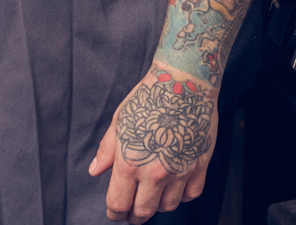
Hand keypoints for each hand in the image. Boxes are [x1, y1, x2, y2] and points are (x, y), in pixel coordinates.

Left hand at [90, 66, 218, 222]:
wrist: (183, 83)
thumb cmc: (147, 99)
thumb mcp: (119, 121)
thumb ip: (107, 151)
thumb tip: (95, 172)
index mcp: (130, 162)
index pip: (118, 203)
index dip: (114, 214)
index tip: (115, 214)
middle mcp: (155, 172)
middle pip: (143, 212)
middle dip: (134, 216)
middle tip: (132, 213)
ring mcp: (180, 171)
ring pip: (168, 206)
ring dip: (158, 205)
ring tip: (152, 196)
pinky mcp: (200, 166)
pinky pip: (191, 195)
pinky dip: (182, 195)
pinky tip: (174, 186)